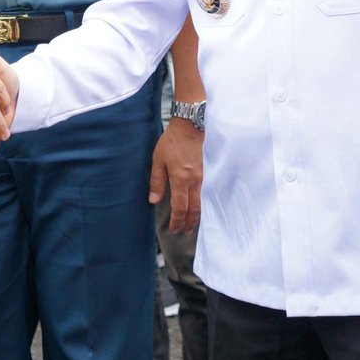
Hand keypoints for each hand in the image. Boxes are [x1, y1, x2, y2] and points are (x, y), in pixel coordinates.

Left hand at [148, 116, 202, 232]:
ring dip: (196, 216)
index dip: (177, 221)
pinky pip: (204, 193)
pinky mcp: (206, 172)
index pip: (180, 207)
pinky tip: (197, 207)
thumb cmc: (172, 142)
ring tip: (191, 225)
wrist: (190, 127)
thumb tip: (154, 200)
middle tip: (184, 232)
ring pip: (201, 202)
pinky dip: (200, 205)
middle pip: (194, 209)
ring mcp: (202, 177)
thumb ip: (157, 181)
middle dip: (189, 223)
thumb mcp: (158, 160)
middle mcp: (194, 181)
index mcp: (181, 179)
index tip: (174, 229)